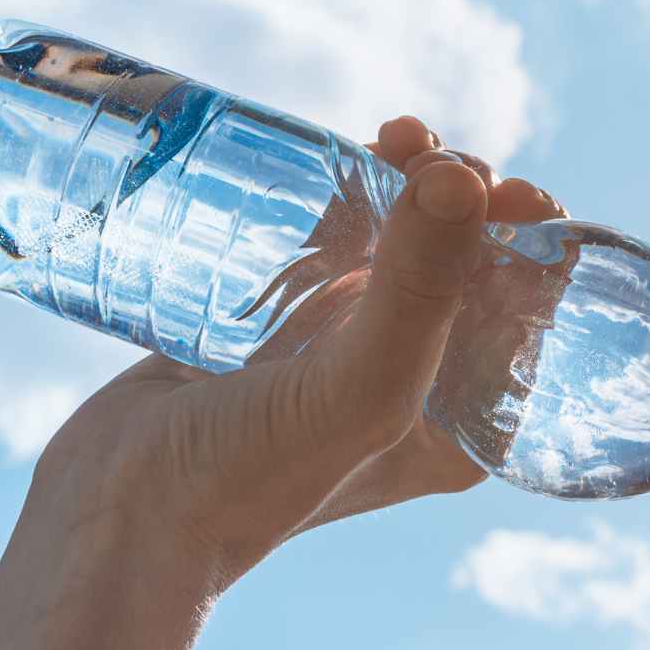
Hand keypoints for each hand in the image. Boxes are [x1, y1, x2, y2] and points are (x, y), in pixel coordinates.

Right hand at [0, 116, 566, 649]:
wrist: (117, 513)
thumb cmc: (247, 479)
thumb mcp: (358, 392)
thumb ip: (419, 290)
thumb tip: (466, 176)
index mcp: (461, 419)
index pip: (527, 314)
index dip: (532, 244)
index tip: (508, 189)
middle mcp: (412, 382)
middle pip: (465, 266)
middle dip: (466, 199)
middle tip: (432, 155)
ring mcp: (343, 347)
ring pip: (398, 243)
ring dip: (410, 184)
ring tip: (394, 137)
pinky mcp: (282, 322)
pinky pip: (333, 244)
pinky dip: (347, 196)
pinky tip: (345, 157)